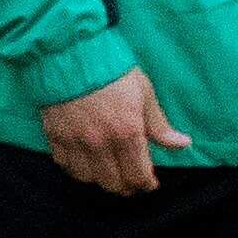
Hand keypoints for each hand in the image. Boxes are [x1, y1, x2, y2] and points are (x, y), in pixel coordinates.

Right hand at [39, 68, 185, 198]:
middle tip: (131, 180)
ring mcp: (74, 141)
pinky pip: (64, 164)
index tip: (150, 183)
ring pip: (88, 178)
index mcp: (127, 133)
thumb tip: (182, 144)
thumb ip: (160, 125)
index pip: (138, 176)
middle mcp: (100, 143)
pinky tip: (84, 160)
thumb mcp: (144, 92)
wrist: (69, 51)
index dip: (146, 184)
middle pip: (113, 183)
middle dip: (126, 186)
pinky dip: (76, 167)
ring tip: (108, 171)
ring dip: (100, 178)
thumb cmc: (111, 69)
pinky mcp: (54, 135)